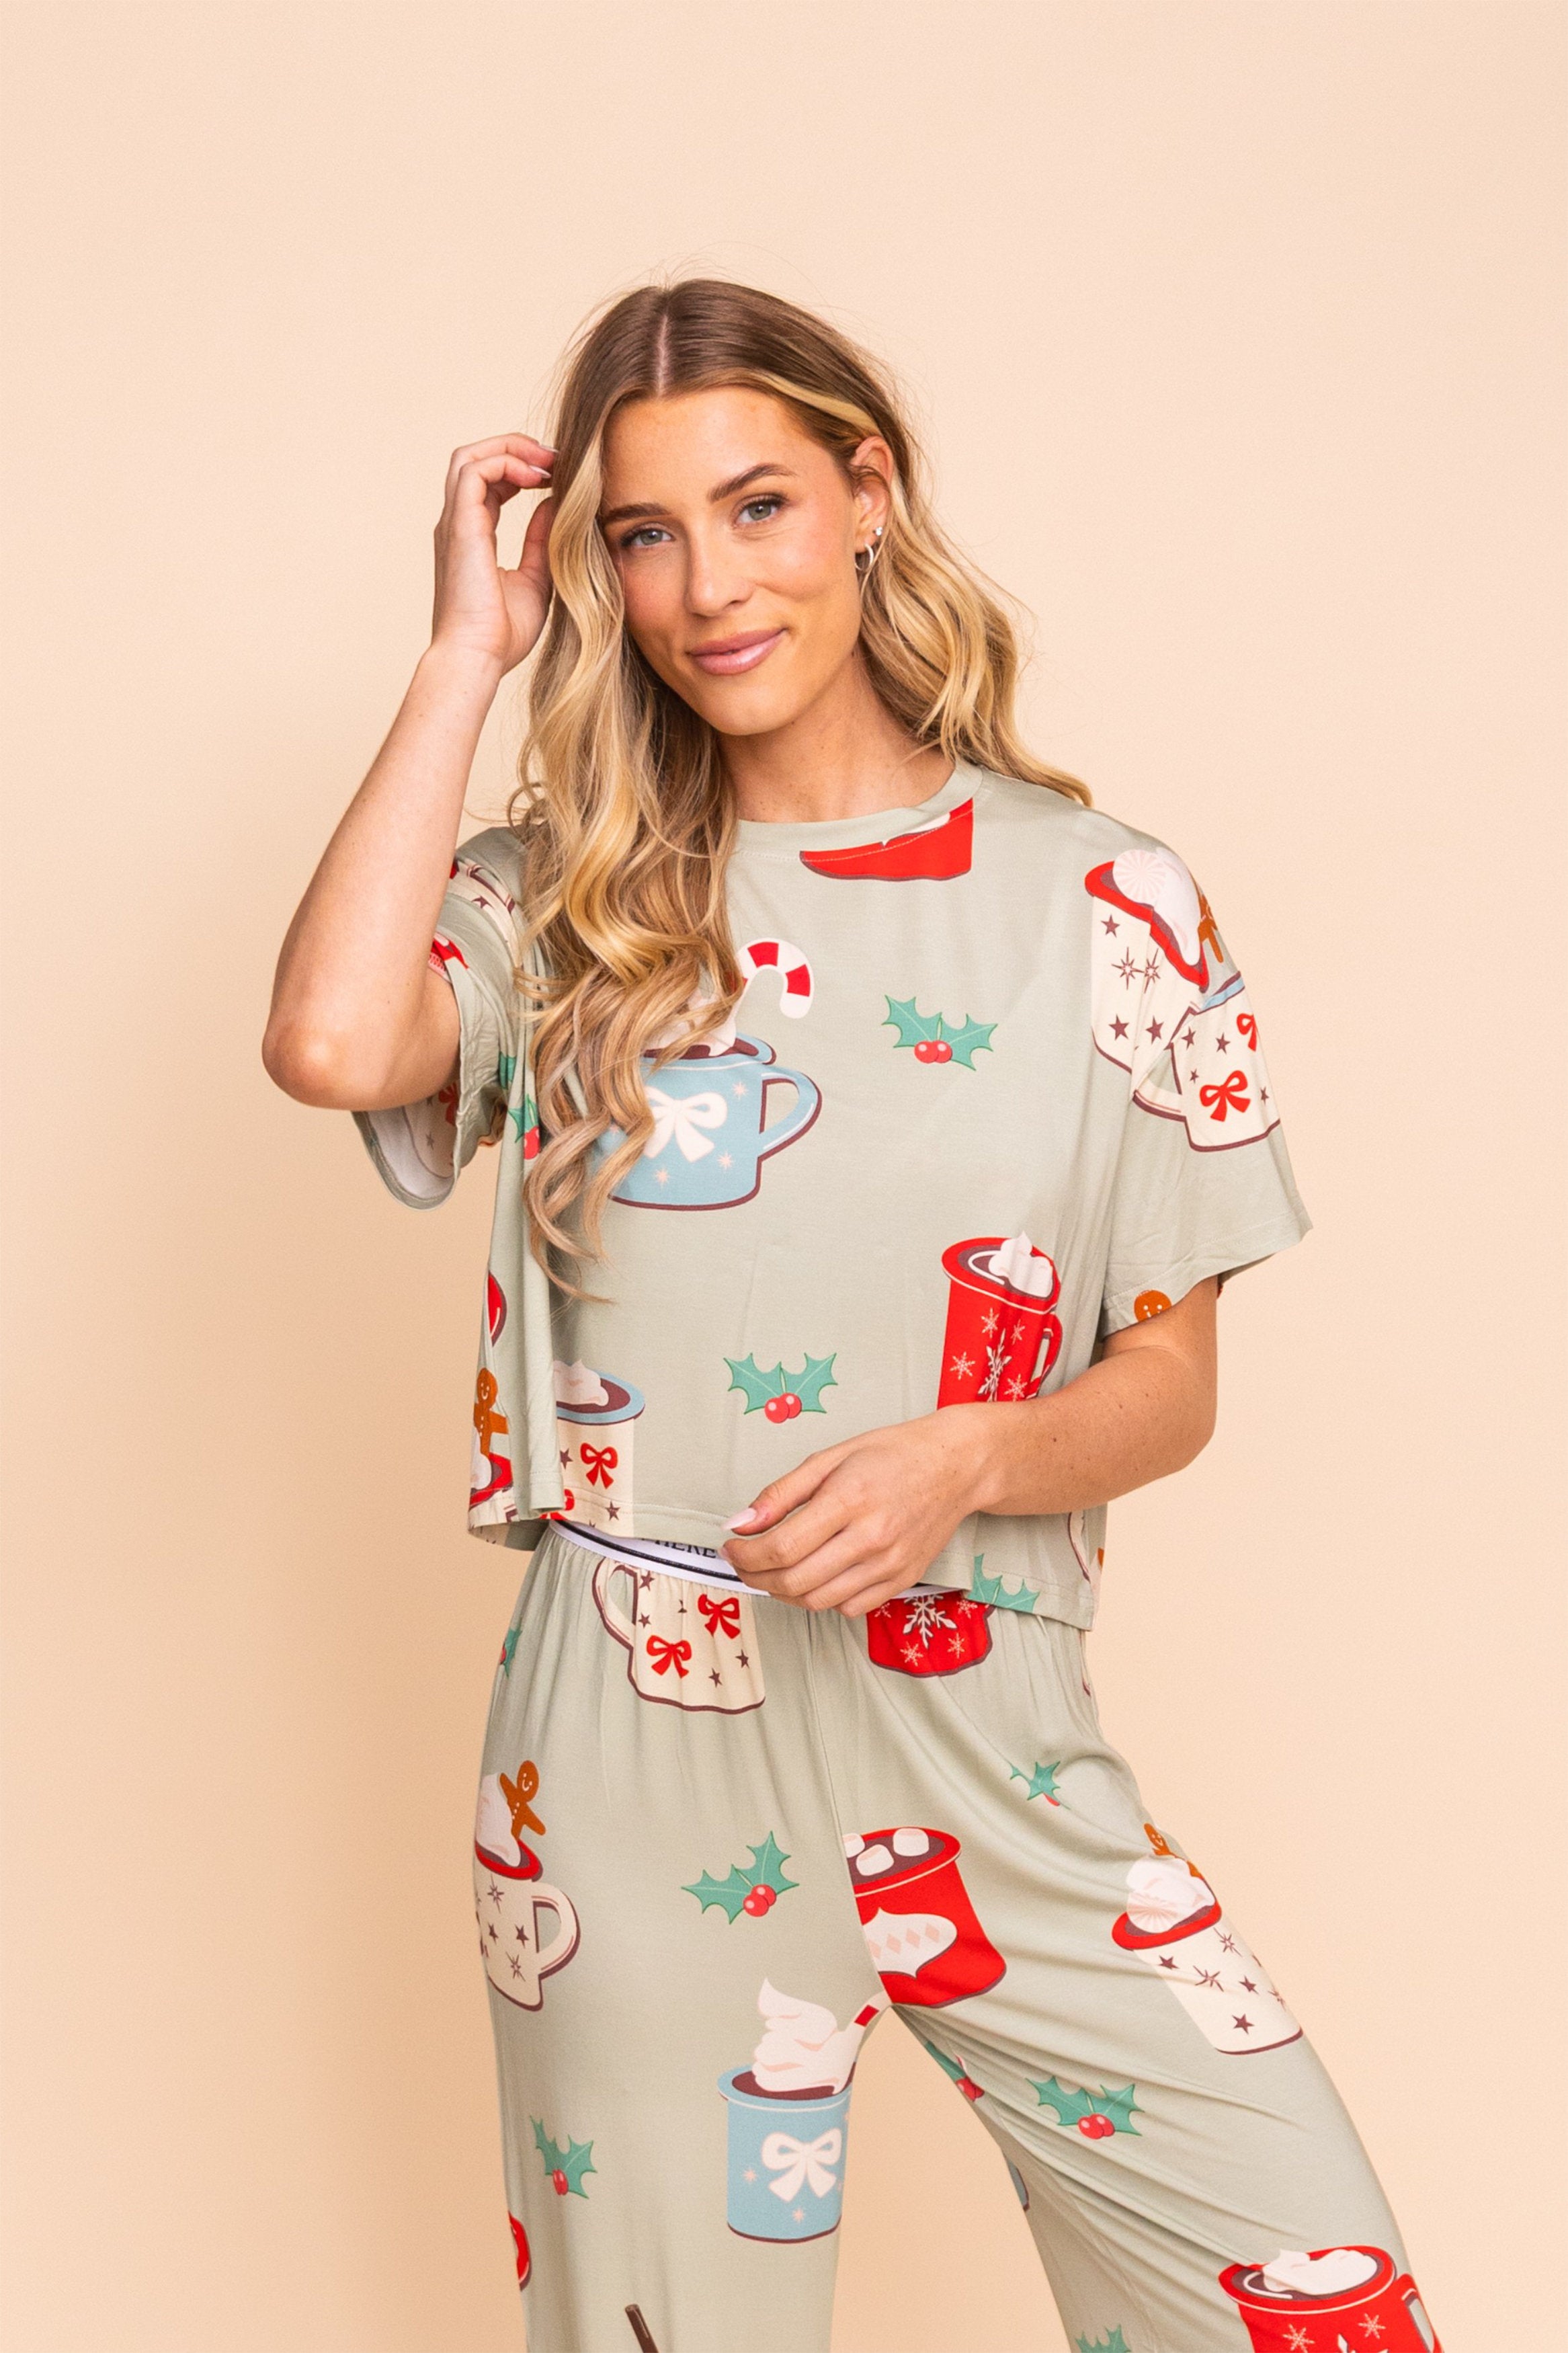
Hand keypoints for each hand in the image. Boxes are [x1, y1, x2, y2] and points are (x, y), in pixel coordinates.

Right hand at [431, 433, 555, 673]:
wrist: (478, 657)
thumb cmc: (503, 634)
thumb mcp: (537, 579)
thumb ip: (542, 541)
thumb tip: (556, 505)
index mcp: (472, 536)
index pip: (490, 484)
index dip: (521, 469)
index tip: (557, 475)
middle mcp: (458, 524)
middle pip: (475, 460)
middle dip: (515, 448)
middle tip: (555, 459)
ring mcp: (455, 523)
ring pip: (469, 457)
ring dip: (510, 448)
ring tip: (547, 462)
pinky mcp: (459, 525)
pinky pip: (474, 471)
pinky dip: (505, 462)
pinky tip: (538, 478)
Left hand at [718, 1407, 988, 1616]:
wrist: (956, 1466)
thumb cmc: (893, 1454)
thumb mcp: (830, 1457)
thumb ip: (782, 1494)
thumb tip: (740, 1524)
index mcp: (849, 1499)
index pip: (783, 1547)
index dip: (746, 1556)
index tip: (731, 1548)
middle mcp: (871, 1537)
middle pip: (796, 1581)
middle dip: (757, 1578)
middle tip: (743, 1564)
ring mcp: (890, 1564)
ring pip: (819, 1601)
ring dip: (784, 1593)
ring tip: (773, 1572)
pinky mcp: (903, 1579)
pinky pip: (850, 1608)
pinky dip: (822, 1600)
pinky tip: (814, 1577)